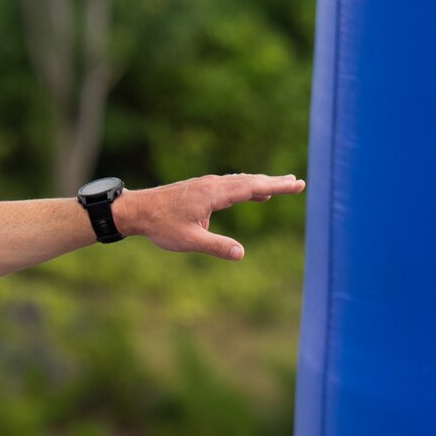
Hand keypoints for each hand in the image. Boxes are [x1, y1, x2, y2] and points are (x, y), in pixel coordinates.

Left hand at [115, 173, 304, 260]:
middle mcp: (213, 185)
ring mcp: (206, 185)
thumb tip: (241, 254)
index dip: (276, 186)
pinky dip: (246, 186)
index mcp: (214, 194)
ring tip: (280, 185)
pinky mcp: (200, 189)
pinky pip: (230, 185)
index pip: (252, 187)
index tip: (296, 185)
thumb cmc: (161, 225)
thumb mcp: (189, 240)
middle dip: (275, 182)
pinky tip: (253, 191)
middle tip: (297, 183)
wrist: (137, 210)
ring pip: (240, 181)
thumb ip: (216, 246)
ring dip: (262, 182)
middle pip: (250, 181)